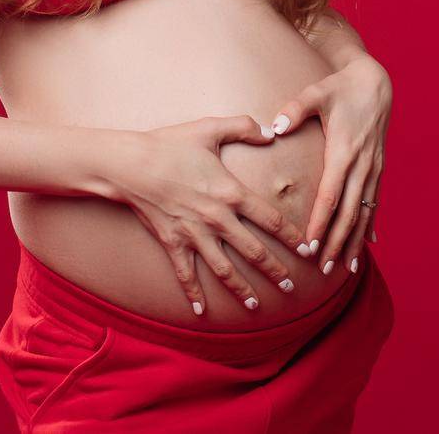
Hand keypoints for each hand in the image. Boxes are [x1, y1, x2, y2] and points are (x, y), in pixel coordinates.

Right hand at [101, 116, 309, 317]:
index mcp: (232, 193)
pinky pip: (186, 274)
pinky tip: (201, 312)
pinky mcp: (173, 243)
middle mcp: (218, 219)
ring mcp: (195, 234)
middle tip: (291, 286)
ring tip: (256, 305)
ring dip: (242, 289)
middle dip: (275, 271)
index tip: (308, 250)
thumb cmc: (170, 145)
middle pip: (255, 252)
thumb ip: (243, 127)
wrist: (130, 165)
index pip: (272, 220)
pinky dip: (194, 295)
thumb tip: (270, 131)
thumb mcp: (210, 128)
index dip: (293, 237)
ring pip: (225, 269)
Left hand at [270, 55, 391, 277]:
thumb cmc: (340, 87)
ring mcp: (373, 168)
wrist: (375, 82)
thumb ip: (294, 109)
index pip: (330, 195)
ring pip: (364, 212)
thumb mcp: (316, 92)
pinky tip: (366, 244)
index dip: (321, 222)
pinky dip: (369, 225)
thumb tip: (274, 128)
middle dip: (336, 242)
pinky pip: (374, 202)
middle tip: (323, 269)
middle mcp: (362, 164)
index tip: (310, 246)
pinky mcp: (378, 168)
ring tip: (344, 267)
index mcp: (344, 150)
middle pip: (349, 212)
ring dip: (354, 241)